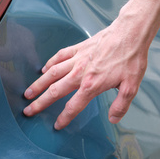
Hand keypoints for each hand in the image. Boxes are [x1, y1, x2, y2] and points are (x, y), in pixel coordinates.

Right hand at [22, 18, 148, 129]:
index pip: (73, 106)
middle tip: (29, 110)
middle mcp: (80, 73)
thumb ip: (121, 105)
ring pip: (52, 73)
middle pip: (55, 91)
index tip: (57, 125)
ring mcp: (77, 59)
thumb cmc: (131, 58)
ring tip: (28, 92)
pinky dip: (50, 63)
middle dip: (40, 103)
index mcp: (92, 85)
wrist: (130, 33)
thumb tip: (113, 118)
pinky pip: (59, 56)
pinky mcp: (79, 48)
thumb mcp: (131, 86)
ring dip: (38, 84)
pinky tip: (44, 69)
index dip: (64, 118)